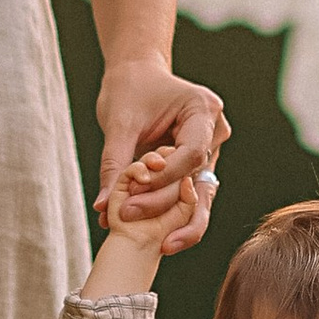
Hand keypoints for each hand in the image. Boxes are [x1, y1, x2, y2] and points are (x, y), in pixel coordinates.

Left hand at [97, 57, 228, 255]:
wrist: (135, 75)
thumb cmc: (128, 90)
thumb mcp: (118, 124)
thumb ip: (114, 165)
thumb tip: (103, 208)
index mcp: (202, 109)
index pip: (192, 153)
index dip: (166, 178)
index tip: (134, 191)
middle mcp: (214, 130)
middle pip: (198, 178)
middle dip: (164, 203)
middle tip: (127, 216)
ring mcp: (210, 150)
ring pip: (199, 195)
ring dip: (176, 219)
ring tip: (158, 243)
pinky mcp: (197, 165)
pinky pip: (190, 195)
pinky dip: (173, 214)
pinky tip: (158, 237)